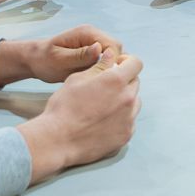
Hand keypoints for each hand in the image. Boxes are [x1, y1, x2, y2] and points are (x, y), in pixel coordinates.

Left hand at [11, 25, 125, 84]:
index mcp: (87, 33)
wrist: (35, 60)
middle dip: (112, 65)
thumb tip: (99, 49)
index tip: (104, 76)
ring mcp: (94, 43)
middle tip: (100, 80)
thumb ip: (80, 55)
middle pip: (116, 50)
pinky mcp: (93, 52)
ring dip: (109, 68)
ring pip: (113, 56)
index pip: (113, 45)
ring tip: (96, 80)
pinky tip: (94, 79)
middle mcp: (93, 35)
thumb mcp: (60, 60)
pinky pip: (106, 60)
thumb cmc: (44, 60)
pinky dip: (104, 70)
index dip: (113, 61)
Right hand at [19, 49, 142, 181]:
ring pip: (134, 102)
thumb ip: (99, 66)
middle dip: (123, 80)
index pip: (136, 64)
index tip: (117, 65)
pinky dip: (121, 118)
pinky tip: (103, 121)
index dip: (127, 61)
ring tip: (104, 105)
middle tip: (105, 87)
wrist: (58, 140)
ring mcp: (129, 119)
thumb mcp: (77, 79)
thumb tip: (110, 55)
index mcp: (116, 81)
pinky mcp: (126, 135)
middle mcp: (127, 99)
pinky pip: (130, 121)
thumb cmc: (64, 108)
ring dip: (124, 99)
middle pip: (135, 83)